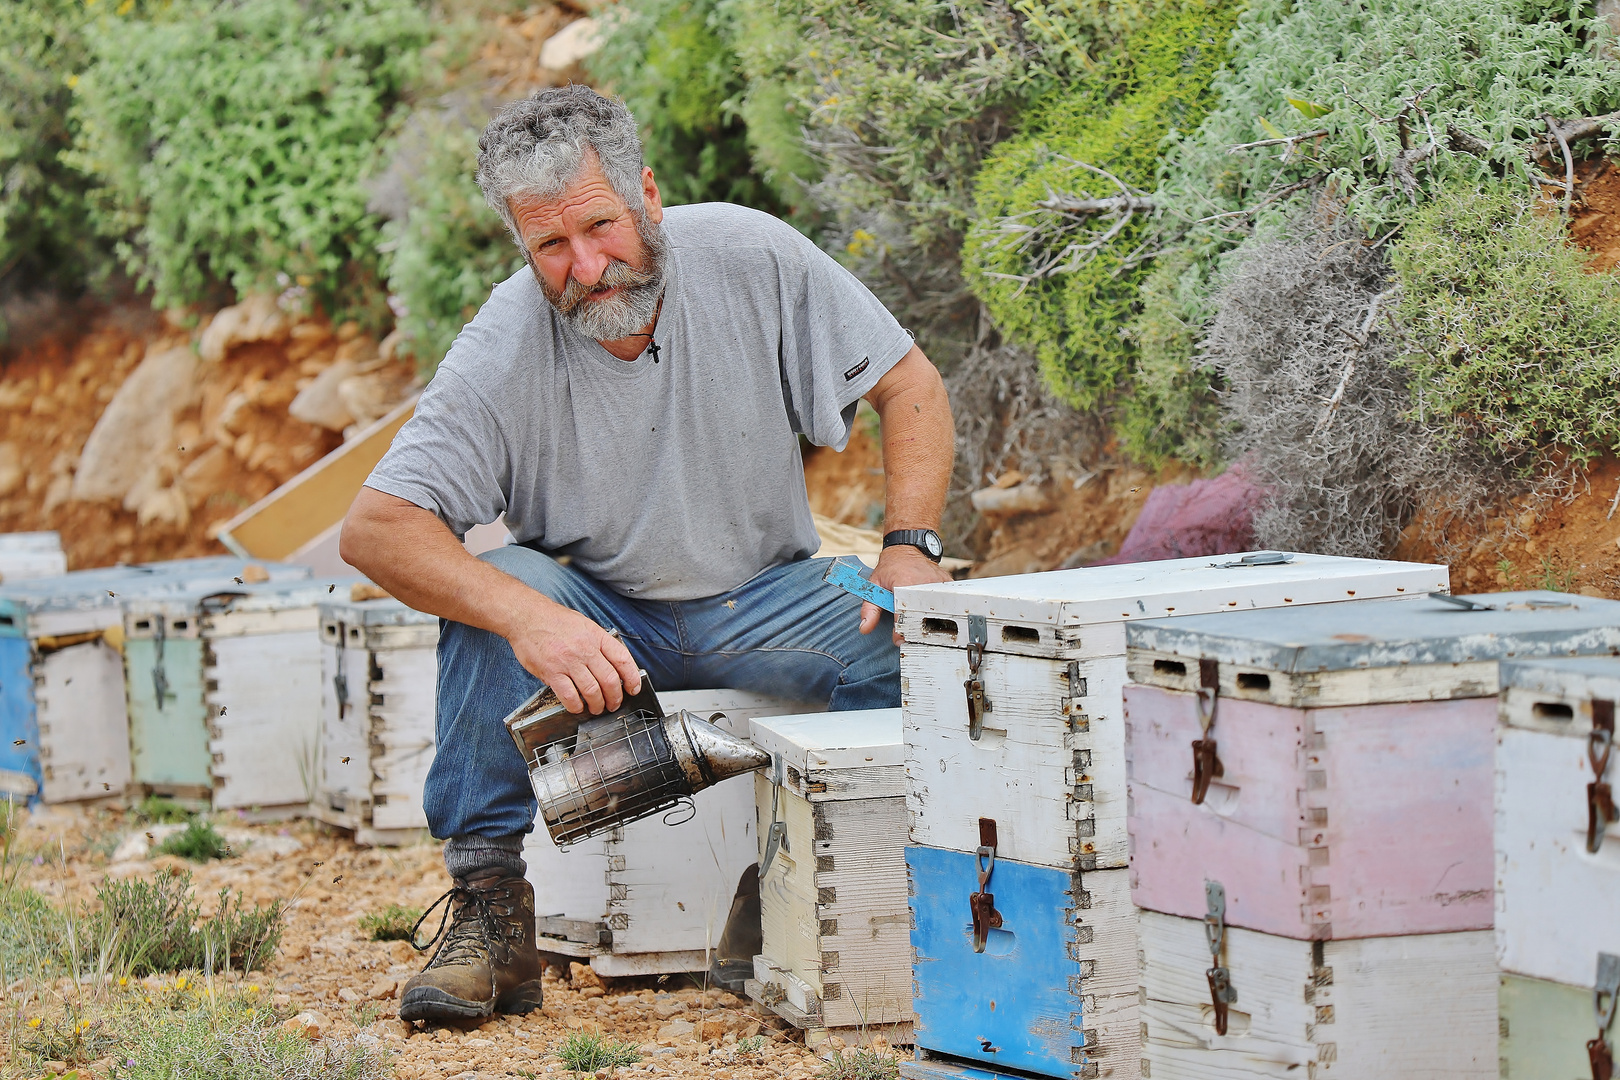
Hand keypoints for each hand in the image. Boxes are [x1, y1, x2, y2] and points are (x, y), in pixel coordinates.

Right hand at [504, 599, 641, 713]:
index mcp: (596, 636)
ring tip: (596, 708)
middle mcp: (585, 649)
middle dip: (615, 697)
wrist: (526, 616)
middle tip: (613, 704)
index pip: (623, 659)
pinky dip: (576, 706)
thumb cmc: (554, 620)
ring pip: (592, 691)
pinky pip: (569, 696)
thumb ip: (598, 642)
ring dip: (597, 704)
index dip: (632, 678)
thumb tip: (612, 662)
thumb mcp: (584, 624)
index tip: (634, 688)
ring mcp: (568, 661)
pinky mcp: (551, 672)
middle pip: (610, 680)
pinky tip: (577, 707)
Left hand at [862, 544, 953, 640]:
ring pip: (939, 610)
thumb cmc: (889, 568)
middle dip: (918, 630)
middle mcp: (923, 583)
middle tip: (913, 638)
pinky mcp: (947, 583)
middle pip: (925, 614)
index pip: (905, 613)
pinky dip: (942, 611)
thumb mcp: (874, 586)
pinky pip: (947, 602)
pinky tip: (934, 614)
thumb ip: (869, 609)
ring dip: (932, 622)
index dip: (901, 630)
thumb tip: (865, 628)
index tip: (899, 639)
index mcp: (904, 584)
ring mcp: (937, 583)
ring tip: (925, 629)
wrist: (907, 549)